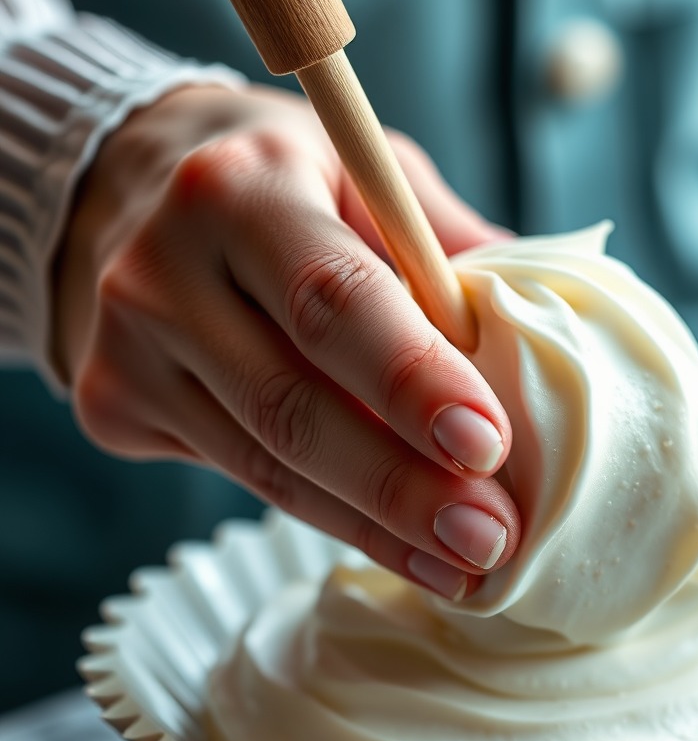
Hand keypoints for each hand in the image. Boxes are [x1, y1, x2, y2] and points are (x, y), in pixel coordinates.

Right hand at [53, 83, 519, 599]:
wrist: (138, 187)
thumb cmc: (292, 183)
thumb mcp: (375, 178)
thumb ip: (450, 251)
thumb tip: (541, 342)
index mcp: (243, 186)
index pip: (334, 299)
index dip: (413, 380)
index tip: (489, 447)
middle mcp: (162, 267)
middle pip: (292, 404)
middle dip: (402, 487)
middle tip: (492, 537)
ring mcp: (127, 345)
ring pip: (267, 463)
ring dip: (376, 526)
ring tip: (463, 562)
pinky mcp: (113, 403)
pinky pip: (242, 476)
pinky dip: (329, 517)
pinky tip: (395, 542)